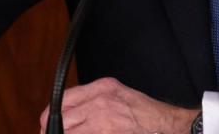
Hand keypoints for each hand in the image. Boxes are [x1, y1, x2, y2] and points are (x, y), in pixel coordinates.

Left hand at [39, 78, 198, 133]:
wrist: (170, 127)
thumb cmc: (145, 114)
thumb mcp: (117, 95)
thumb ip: (91, 102)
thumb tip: (62, 118)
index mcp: (102, 88)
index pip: (60, 103)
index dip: (49, 121)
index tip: (48, 129)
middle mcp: (100, 103)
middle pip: (59, 123)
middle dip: (54, 133)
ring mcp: (104, 124)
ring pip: (67, 133)